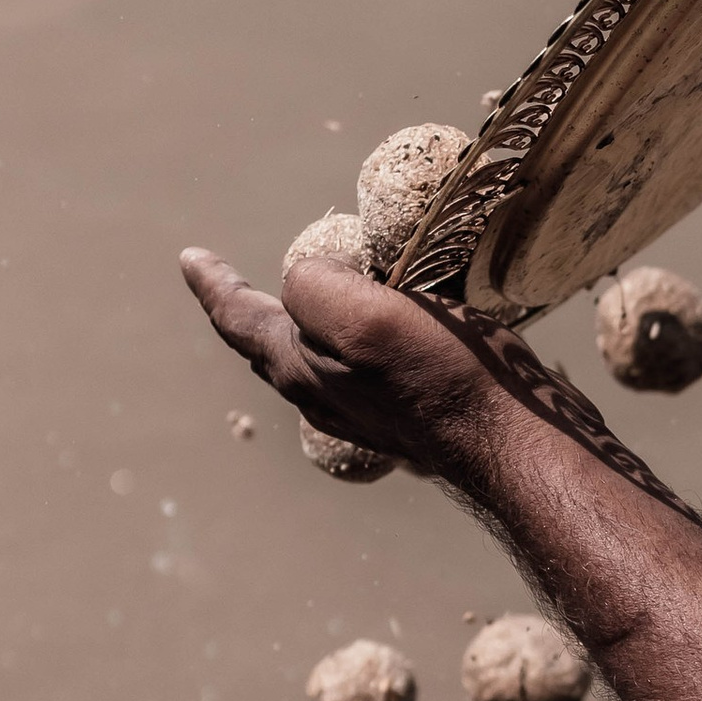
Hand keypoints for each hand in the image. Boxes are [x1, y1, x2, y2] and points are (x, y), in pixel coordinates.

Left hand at [181, 246, 534, 479]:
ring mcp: (364, 409)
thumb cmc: (442, 377)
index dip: (212, 282)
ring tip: (300, 298)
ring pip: (311, 358)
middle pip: (266, 343)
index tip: (190, 257)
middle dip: (247, 308)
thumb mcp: (364, 317)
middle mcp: (322, 393)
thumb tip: (314, 274)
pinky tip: (378, 331)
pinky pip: (360, 365)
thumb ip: (314, 287)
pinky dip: (352, 336)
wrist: (511, 443)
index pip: (236, 316)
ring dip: (300, 324)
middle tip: (230, 279)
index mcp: (299, 366)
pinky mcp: (408, 410)